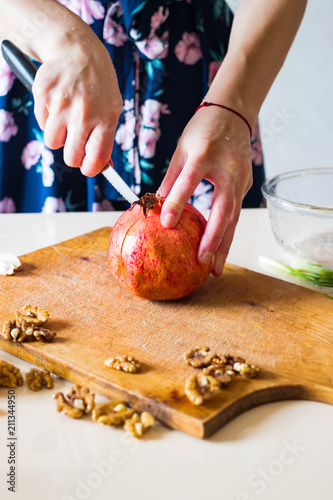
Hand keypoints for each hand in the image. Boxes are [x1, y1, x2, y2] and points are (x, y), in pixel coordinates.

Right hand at [32, 28, 122, 175]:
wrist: (77, 50)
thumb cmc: (98, 85)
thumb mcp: (111, 108)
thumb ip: (106, 138)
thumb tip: (104, 167)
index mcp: (106, 118)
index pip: (97, 157)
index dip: (90, 168)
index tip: (87, 167)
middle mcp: (84, 113)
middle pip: (71, 157)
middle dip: (72, 156)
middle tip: (75, 145)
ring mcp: (62, 104)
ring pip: (53, 143)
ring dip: (59, 136)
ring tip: (67, 118)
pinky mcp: (43, 95)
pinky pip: (42, 123)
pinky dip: (49, 118)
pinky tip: (59, 102)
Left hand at [158, 107, 252, 276]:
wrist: (233, 113)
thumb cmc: (202, 130)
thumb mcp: (181, 150)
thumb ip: (171, 179)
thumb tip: (158, 207)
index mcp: (204, 154)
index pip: (189, 182)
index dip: (177, 203)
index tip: (166, 224)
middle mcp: (227, 169)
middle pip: (223, 209)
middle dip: (214, 239)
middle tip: (203, 262)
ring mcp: (241, 178)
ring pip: (234, 217)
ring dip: (224, 244)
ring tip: (214, 268)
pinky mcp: (246, 185)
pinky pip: (235, 213)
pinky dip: (227, 233)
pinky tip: (218, 250)